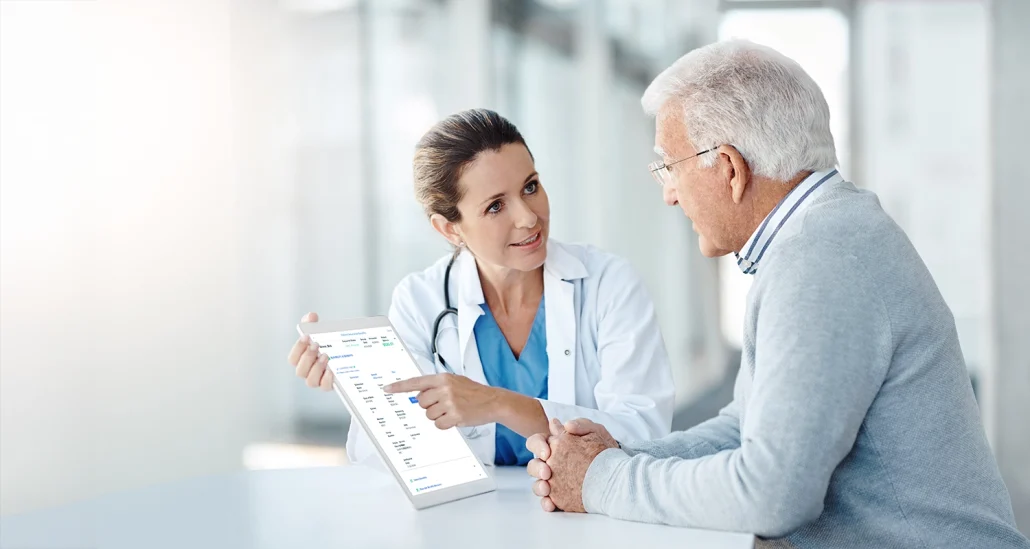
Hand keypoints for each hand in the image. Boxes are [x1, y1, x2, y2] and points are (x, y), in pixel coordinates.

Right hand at [286, 312, 333, 390]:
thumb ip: (313, 324)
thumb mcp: (321, 333)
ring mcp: (318, 380)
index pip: (293, 358)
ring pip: (310, 381)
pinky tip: (332, 370)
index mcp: (302, 360)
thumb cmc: (328, 345)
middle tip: (316, 345)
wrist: (348, 356)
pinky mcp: (329, 385)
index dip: (297, 348)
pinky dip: (327, 379)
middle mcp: (308, 372)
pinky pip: (325, 387)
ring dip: (316, 368)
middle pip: (300, 370)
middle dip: (307, 357)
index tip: (306, 337)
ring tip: (326, 356)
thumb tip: (311, 316)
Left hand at [383, 373, 498, 429]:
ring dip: (438, 416)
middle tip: (444, 405)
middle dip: (430, 406)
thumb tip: (419, 395)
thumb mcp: (455, 381)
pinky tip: (456, 418)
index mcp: (443, 378)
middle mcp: (445, 388)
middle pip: (421, 402)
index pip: (416, 382)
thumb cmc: (474, 392)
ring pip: (429, 415)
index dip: (399, 386)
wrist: (494, 401)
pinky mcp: (455, 416)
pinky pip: (438, 425)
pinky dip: (445, 424)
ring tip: (453, 410)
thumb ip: (437, 386)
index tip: (387, 389)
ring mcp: (450, 402)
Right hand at [526, 418, 617, 512]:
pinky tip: (551, 504)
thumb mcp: (596, 432)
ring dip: (538, 487)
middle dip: (536, 468)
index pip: (536, 442)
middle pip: (533, 465)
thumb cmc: (604, 449)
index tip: (547, 452)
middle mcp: (552, 463)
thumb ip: (582, 425)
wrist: (618, 472)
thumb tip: (566, 425)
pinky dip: (546, 503)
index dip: (537, 446)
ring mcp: (555, 481)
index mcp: (555, 445)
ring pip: (537, 484)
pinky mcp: (560, 497)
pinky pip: (547, 501)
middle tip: (547, 473)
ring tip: (547, 489)